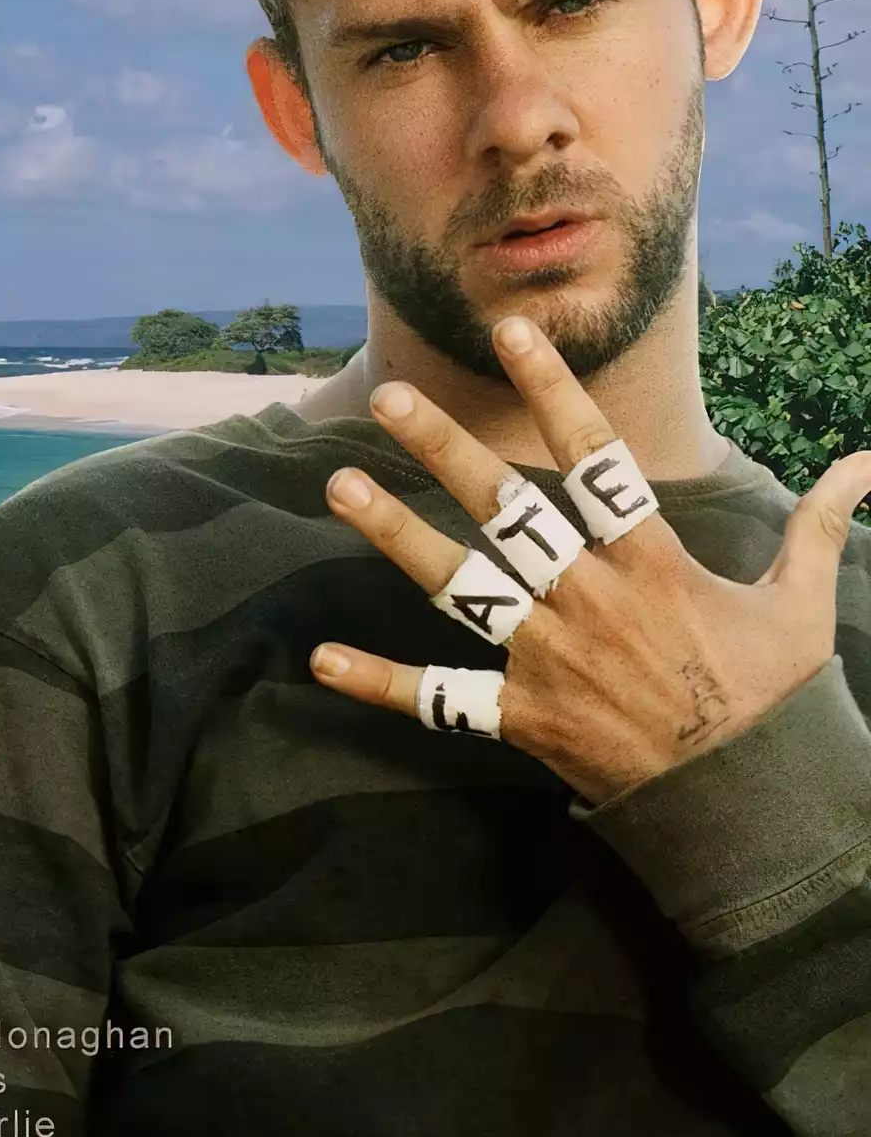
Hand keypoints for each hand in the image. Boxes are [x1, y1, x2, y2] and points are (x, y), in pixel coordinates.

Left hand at [309, 314, 870, 804]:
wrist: (749, 803)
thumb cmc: (770, 698)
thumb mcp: (803, 606)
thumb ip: (818, 526)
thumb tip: (868, 462)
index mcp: (650, 562)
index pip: (595, 459)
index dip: (552, 391)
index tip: (510, 333)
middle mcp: (588, 598)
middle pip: (505, 510)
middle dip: (443, 450)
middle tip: (388, 398)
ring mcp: (547, 656)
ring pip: (460, 584)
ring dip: (394, 536)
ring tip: (338, 489)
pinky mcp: (522, 715)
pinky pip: (440, 699)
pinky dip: (380, 683)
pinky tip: (320, 660)